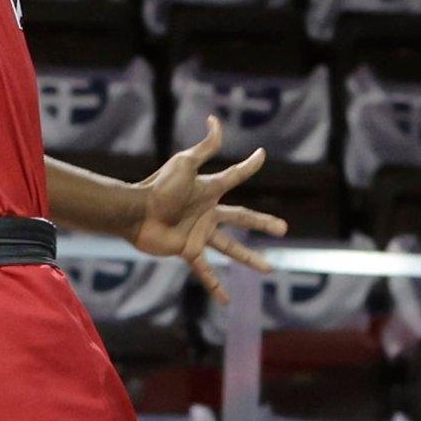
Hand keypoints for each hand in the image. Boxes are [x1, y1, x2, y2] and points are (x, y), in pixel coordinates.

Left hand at [126, 122, 283, 301]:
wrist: (136, 212)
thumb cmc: (158, 187)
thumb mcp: (184, 163)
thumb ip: (205, 146)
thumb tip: (215, 119)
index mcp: (210, 191)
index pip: (235, 176)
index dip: (248, 166)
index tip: (261, 155)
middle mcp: (208, 213)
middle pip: (242, 218)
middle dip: (263, 223)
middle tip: (284, 229)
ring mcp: (200, 234)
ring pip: (231, 248)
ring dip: (250, 259)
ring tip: (269, 269)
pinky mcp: (189, 251)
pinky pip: (206, 271)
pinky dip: (216, 286)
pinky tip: (227, 301)